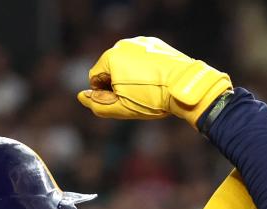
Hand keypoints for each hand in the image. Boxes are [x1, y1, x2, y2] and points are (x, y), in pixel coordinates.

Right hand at [77, 36, 232, 124]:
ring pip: (128, 61)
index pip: (95, 77)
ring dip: (132, 74)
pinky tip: (157, 79)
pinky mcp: (155, 43)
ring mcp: (140, 42)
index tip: (121, 101)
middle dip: (118, 82)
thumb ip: (99, 104)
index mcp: (110, 58)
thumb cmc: (153, 99)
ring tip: (148, 88)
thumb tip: (81, 97)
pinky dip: (146, 67)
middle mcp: (122, 45)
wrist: (185, 87)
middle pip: (111, 68)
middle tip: (136, 97)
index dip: (104, 93)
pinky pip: (143, 56)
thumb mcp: (123, 108)